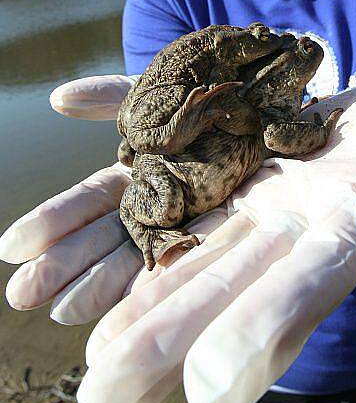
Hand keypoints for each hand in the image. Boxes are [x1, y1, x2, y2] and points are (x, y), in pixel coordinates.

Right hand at [0, 75, 251, 323]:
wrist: (283, 97)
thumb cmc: (220, 93)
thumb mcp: (164, 91)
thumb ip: (115, 97)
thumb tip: (58, 98)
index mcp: (145, 170)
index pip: (94, 201)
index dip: (56, 222)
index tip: (12, 247)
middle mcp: (168, 202)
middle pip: (112, 238)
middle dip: (69, 264)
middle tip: (23, 293)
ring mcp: (201, 220)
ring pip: (148, 257)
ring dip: (107, 286)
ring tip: (68, 310)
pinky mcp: (239, 232)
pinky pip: (202, 259)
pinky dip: (170, 285)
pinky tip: (140, 307)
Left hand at [73, 75, 355, 402]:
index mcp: (347, 224)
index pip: (310, 282)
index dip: (268, 327)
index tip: (215, 386)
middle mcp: (293, 239)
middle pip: (233, 292)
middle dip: (175, 340)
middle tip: (110, 396)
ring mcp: (254, 225)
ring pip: (196, 276)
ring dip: (144, 322)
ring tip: (92, 378)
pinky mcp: (226, 202)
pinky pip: (180, 238)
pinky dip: (142, 274)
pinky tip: (97, 311)